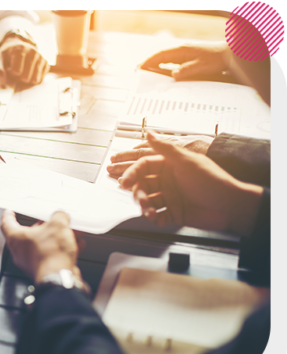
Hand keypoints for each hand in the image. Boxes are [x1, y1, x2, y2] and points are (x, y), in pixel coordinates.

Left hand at [0, 36, 48, 87]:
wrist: (17, 45)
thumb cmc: (7, 54)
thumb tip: (3, 83)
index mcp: (20, 50)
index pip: (17, 72)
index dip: (11, 74)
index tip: (9, 68)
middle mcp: (33, 52)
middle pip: (26, 78)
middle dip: (19, 78)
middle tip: (16, 71)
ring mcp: (40, 57)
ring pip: (35, 80)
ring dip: (27, 80)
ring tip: (22, 72)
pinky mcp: (45, 63)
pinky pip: (41, 79)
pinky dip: (33, 78)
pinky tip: (29, 71)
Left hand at [0, 210, 83, 282]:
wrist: (59, 278)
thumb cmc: (50, 255)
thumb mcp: (58, 225)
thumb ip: (59, 217)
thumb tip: (61, 216)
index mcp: (16, 238)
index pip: (7, 223)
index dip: (9, 215)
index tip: (10, 212)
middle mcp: (21, 252)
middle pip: (30, 234)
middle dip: (44, 227)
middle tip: (53, 221)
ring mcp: (31, 262)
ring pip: (43, 245)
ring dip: (57, 238)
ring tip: (70, 232)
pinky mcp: (44, 270)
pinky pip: (52, 256)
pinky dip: (62, 250)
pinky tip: (75, 245)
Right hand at [119, 132, 262, 234]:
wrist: (231, 206)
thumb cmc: (213, 181)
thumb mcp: (187, 161)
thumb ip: (165, 148)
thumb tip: (150, 133)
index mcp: (170, 166)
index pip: (144, 167)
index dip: (133, 173)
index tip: (125, 181)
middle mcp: (169, 181)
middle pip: (143, 185)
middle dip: (138, 193)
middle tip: (140, 200)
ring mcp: (171, 197)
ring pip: (149, 201)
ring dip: (146, 207)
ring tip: (150, 212)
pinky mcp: (175, 213)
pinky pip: (158, 216)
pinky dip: (155, 218)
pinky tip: (156, 218)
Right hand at [140, 42, 229, 80]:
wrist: (227, 54)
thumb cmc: (216, 59)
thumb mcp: (202, 66)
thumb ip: (187, 70)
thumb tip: (174, 75)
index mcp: (182, 51)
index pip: (162, 55)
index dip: (150, 61)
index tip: (141, 66)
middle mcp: (181, 50)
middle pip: (161, 56)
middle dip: (149, 62)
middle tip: (137, 69)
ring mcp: (184, 53)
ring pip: (165, 58)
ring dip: (155, 63)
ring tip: (145, 70)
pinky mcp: (187, 57)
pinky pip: (171, 60)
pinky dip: (162, 64)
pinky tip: (160, 70)